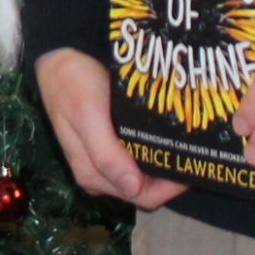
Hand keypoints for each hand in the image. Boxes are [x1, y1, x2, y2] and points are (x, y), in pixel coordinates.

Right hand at [36, 48, 183, 208]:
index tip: (192, 162)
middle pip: (144, 189)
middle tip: (195, 150)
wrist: (59, 58)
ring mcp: (104, 160)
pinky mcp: (109, 144)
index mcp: (92, 174)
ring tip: (185, 141)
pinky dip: (153, 149)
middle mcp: (100, 174)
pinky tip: (166, 134)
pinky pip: (137, 156)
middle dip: (170, 175)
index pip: (141, 196)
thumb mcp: (88, 116)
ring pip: (143, 174)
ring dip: (163, 161)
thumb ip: (106, 154)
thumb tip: (133, 189)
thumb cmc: (74, 85)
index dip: (170, 187)